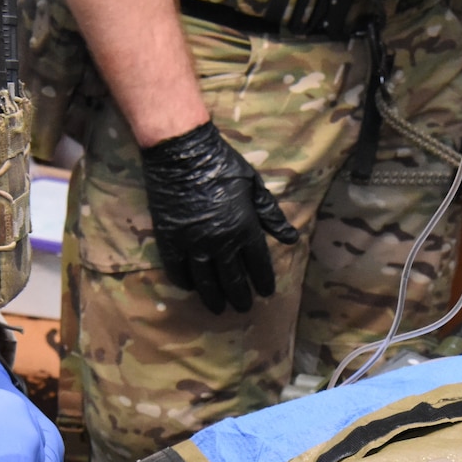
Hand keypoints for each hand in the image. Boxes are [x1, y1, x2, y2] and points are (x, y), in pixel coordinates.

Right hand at [141, 120, 299, 313]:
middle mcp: (221, 243)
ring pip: (206, 282)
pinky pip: (178, 270)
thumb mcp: (254, 186)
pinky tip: (192, 288)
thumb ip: (271, 216)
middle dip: (241, 296)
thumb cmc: (222, 164)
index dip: (264, 281)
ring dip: (214, 298)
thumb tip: (291, 239)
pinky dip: (186, 282)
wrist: (182, 152)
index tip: (266, 293)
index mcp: (245, 229)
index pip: (258, 265)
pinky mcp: (170, 240)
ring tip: (219, 309)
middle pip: (233, 280)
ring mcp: (193, 244)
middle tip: (243, 308)